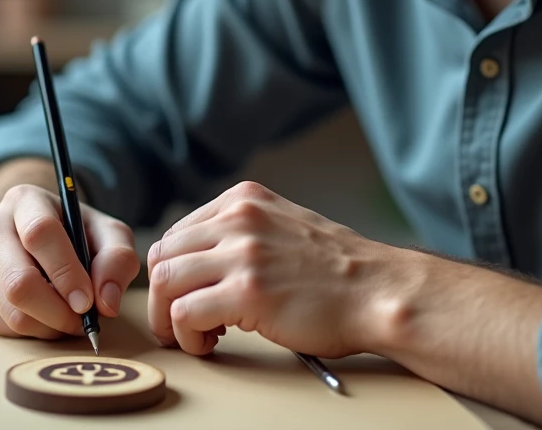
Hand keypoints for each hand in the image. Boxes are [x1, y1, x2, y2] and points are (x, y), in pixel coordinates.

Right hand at [0, 182, 139, 338]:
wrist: (44, 237)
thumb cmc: (79, 233)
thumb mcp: (109, 234)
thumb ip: (118, 259)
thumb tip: (106, 302)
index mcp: (24, 200)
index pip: (39, 233)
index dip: (66, 272)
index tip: (88, 300)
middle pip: (19, 281)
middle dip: (58, 311)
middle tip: (84, 320)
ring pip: (12, 311)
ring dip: (51, 326)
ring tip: (73, 317)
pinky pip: (4, 328)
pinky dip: (35, 332)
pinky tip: (51, 317)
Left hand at [146, 181, 393, 357]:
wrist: (378, 291)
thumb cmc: (336, 271)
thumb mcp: (282, 226)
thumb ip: (240, 233)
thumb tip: (194, 262)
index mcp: (244, 200)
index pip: (176, 233)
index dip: (174, 272)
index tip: (186, 296)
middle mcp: (239, 219)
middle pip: (162, 256)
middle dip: (162, 296)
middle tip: (180, 323)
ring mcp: (242, 253)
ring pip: (164, 282)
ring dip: (170, 317)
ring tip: (196, 335)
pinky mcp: (247, 292)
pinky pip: (185, 313)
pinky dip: (188, 335)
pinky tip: (211, 341)